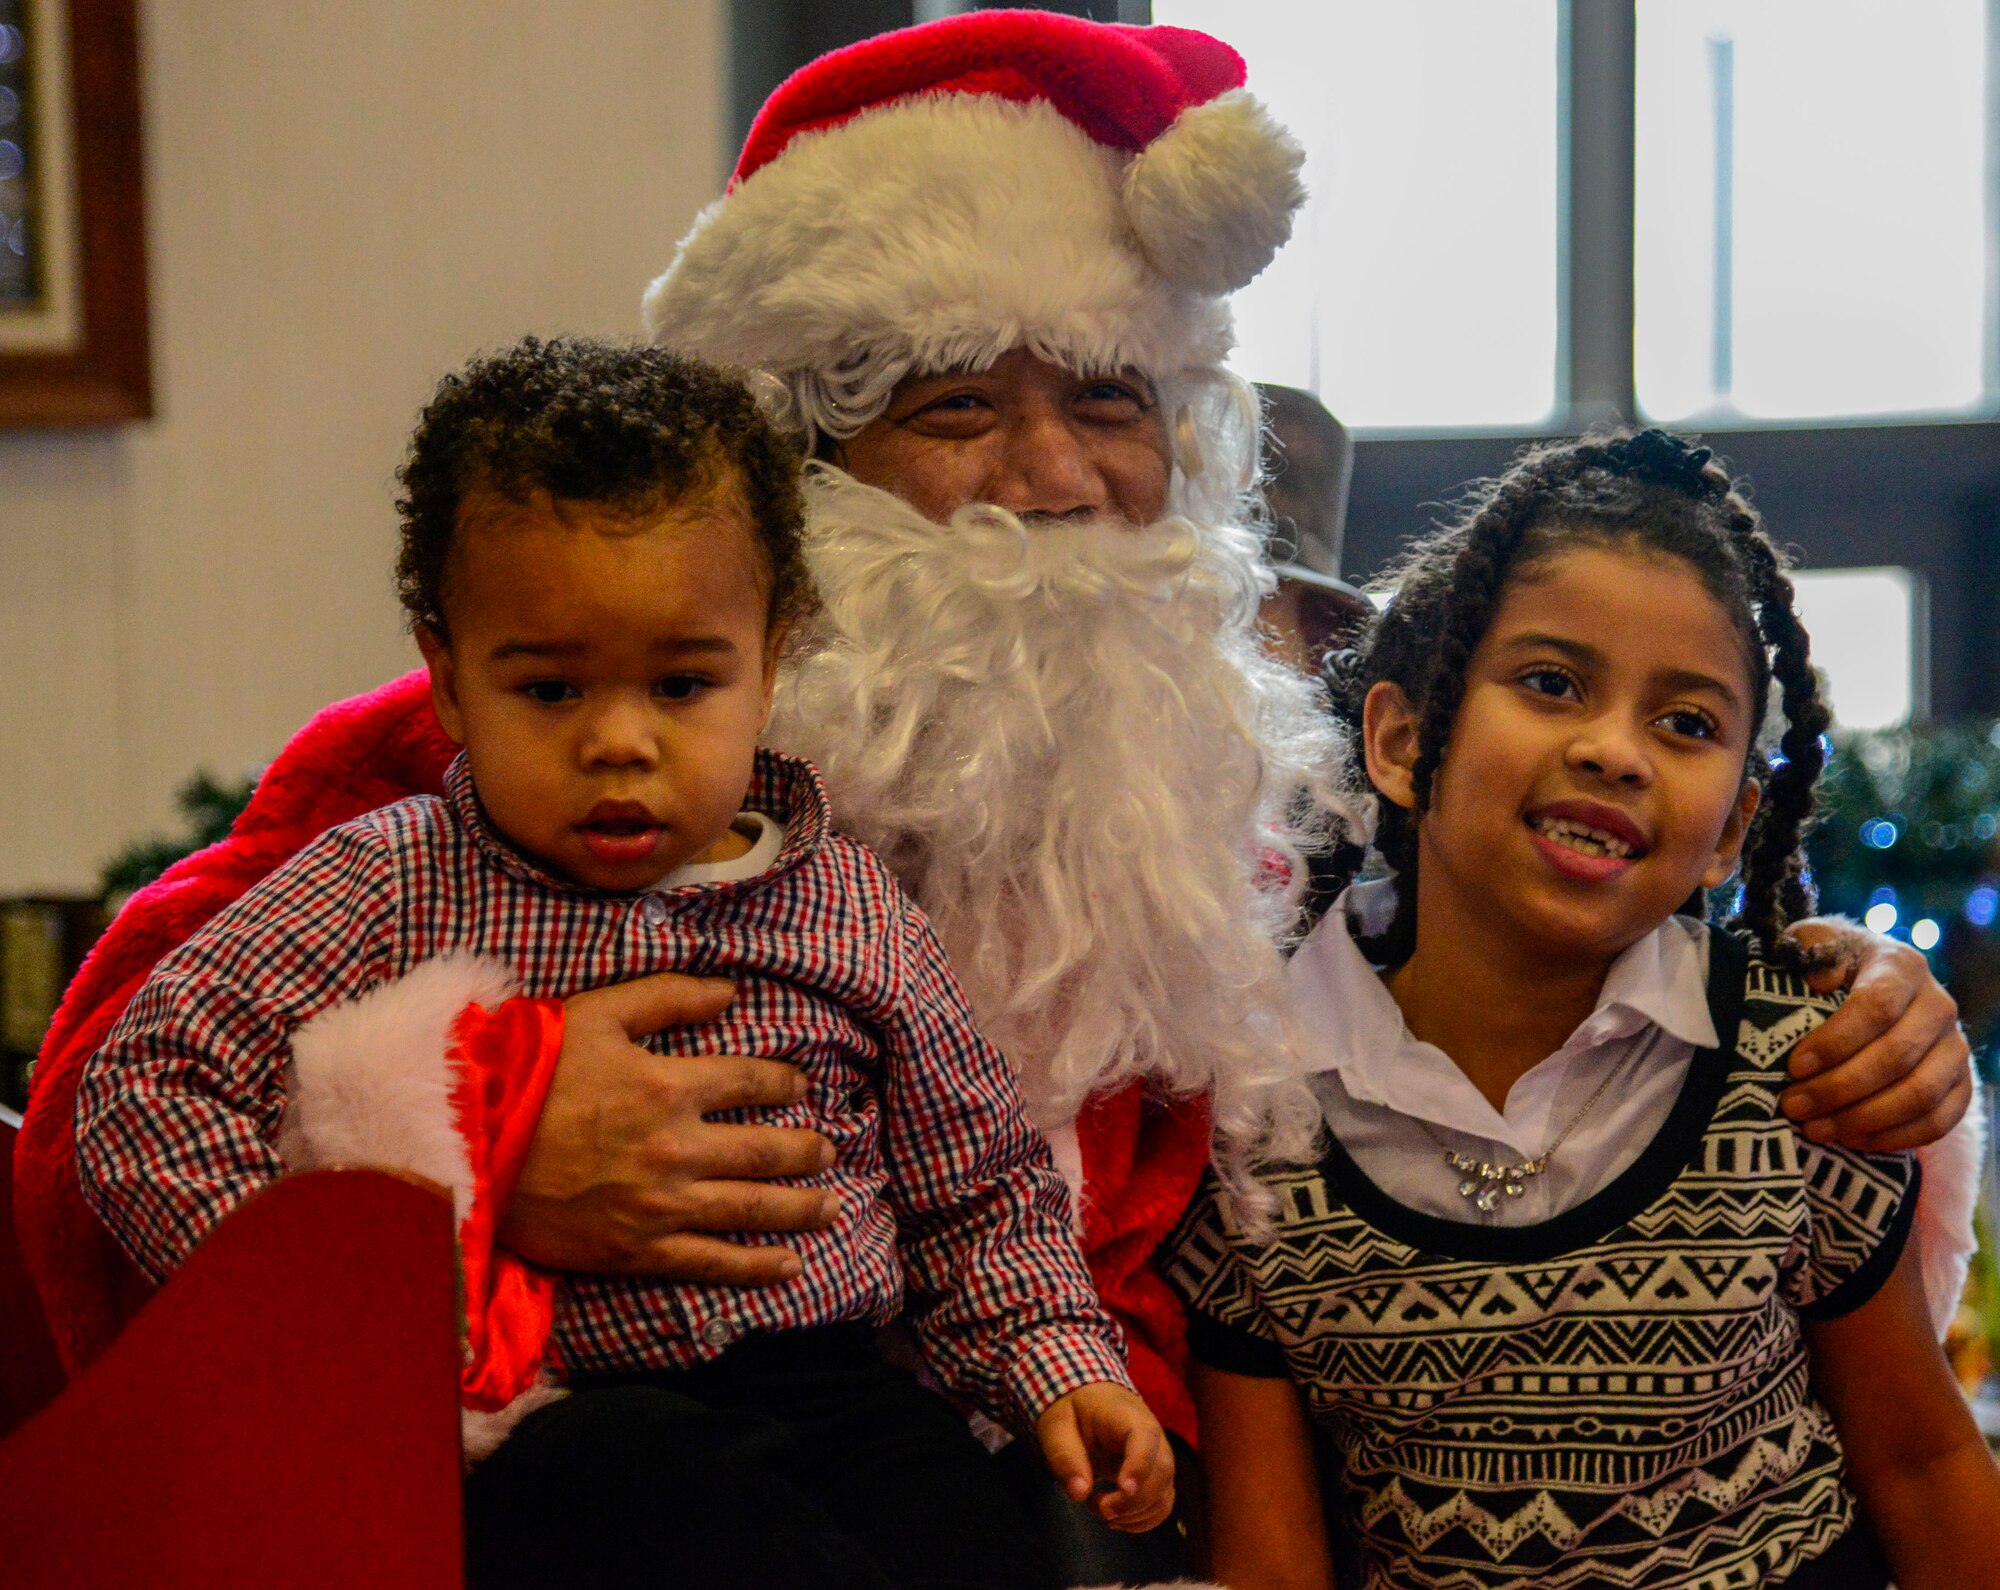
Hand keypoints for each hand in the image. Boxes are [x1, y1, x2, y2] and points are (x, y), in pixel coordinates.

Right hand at [498, 972, 838, 1278]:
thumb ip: (670, 997)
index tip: (801, 1085)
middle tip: (830, 1150)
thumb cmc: (531, 1072)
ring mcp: (661, 1205)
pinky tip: (790, 1266)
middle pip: (766, 1150)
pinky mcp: (638, 1250)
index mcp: (671, 1086)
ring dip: (801, 1208)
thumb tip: (732, 992)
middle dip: (807, 1150)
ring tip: (833, 1206)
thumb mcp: (600, 1013)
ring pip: (752, 1208)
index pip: (751, 1081)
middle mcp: (677, 1148)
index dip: (784, 1082)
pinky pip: (712, 1263)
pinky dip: (757, 1266)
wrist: (468, 1144)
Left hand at [1034, 1382, 1174, 1533]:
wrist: (1090, 1399)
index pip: (1145, 1438)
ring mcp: (1158, 1457)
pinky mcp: (1155, 1476)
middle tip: (1099, 1509)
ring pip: (1164, 1494)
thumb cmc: (1074, 1410)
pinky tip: (1116, 1519)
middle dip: (1133, 1502)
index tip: (1123, 1489)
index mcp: (1128, 1416)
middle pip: (1161, 1473)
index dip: (1139, 1466)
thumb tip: (1079, 1493)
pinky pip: (1161, 1503)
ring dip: (1136, 1515)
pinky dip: (1142, 1520)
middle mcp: (1153, 1437)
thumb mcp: (1057, 1427)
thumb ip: (1065, 1457)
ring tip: (1099, 1510)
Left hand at [1781, 918, 1971, 1150]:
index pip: (1876, 1006)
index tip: (1793, 1067)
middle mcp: (1939, 1005)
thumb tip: (1822, 982)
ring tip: (1814, 1128)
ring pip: (1920, 1094)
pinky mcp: (1961, 1084)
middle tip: (1792, 1105)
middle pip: (1896, 1057)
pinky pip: (1938, 1121)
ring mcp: (1955, 1047)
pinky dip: (1894, 1137)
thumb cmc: (1832, 965)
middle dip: (1838, 1088)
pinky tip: (1850, 1139)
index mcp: (1902, 966)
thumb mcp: (1814, 944)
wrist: (1871, 981)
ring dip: (1862, 1119)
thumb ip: (1812, 948)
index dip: (1834, 1042)